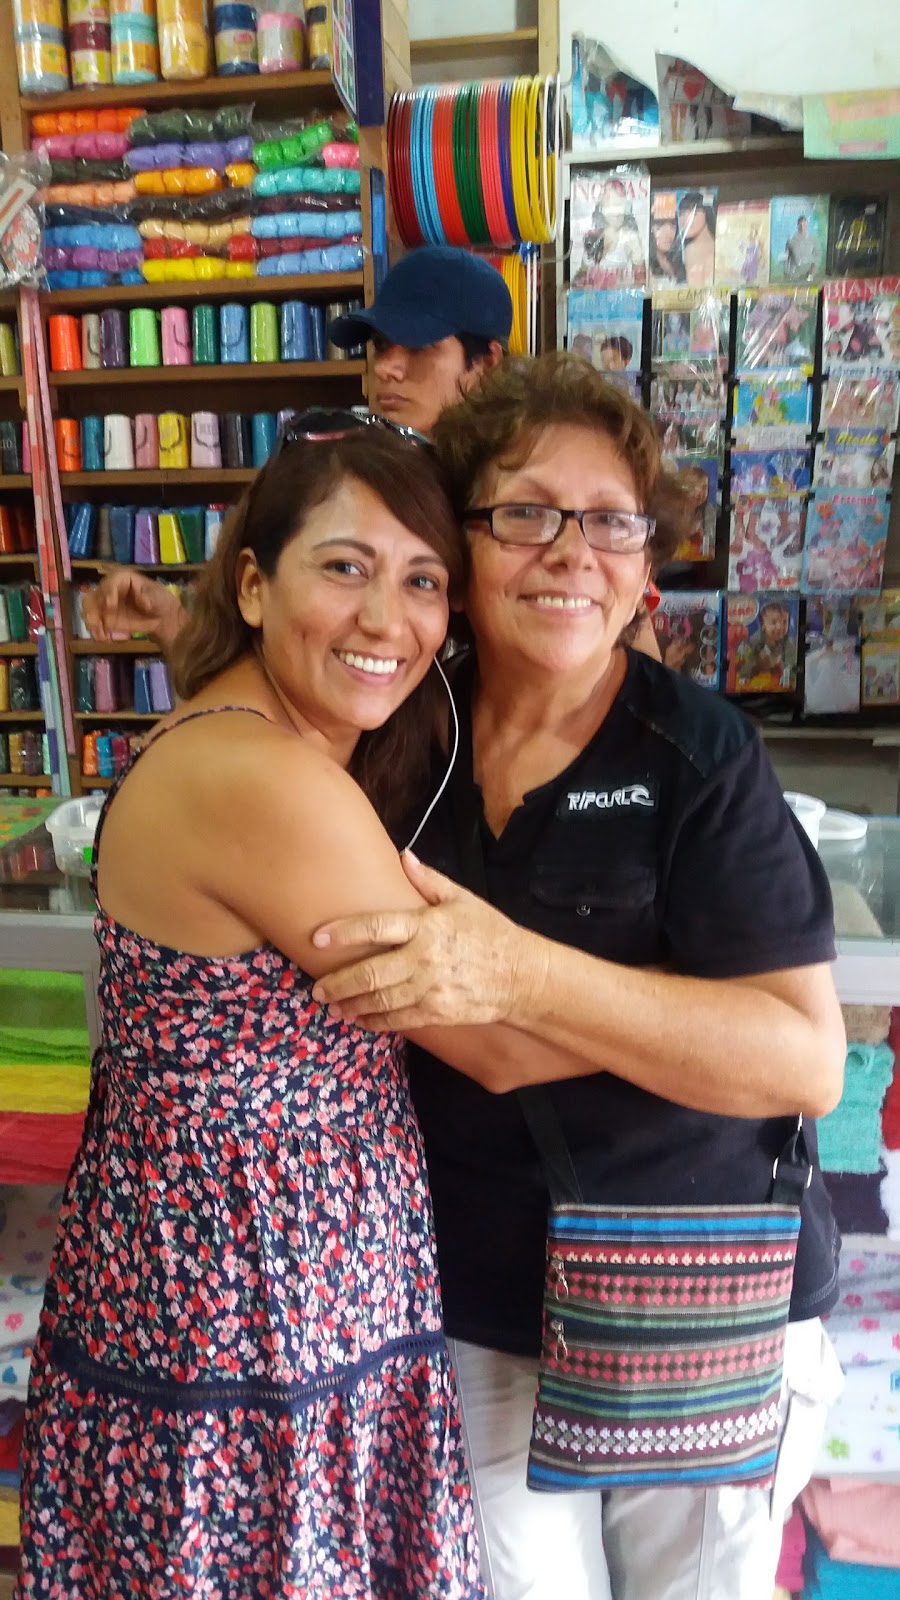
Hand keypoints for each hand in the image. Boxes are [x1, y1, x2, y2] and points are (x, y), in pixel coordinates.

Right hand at [82, 570, 186, 649]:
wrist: (160, 617)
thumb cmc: (159, 601)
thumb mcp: (158, 597)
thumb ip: (148, 597)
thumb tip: (141, 599)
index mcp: (122, 578)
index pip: (110, 581)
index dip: (108, 591)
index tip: (109, 604)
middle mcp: (109, 588)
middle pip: (94, 594)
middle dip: (94, 608)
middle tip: (99, 622)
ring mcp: (104, 603)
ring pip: (89, 609)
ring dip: (92, 621)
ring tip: (101, 634)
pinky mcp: (104, 617)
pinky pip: (94, 622)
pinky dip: (96, 631)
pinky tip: (103, 639)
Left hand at [311, 851, 538, 1030]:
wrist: (522, 975)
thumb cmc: (491, 934)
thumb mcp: (463, 900)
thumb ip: (428, 881)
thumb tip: (404, 856)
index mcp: (426, 925)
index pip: (376, 926)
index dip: (344, 932)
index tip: (317, 939)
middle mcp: (424, 957)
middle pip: (371, 972)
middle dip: (338, 982)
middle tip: (317, 988)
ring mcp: (430, 988)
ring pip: (380, 1000)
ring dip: (352, 1005)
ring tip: (333, 1006)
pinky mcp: (438, 1012)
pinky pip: (399, 1020)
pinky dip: (376, 1022)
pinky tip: (360, 1021)